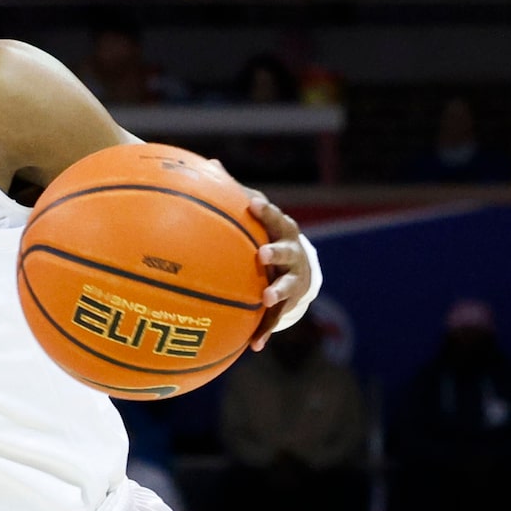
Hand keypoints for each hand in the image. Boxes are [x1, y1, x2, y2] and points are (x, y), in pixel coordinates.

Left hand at [245, 194, 316, 347]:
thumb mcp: (256, 216)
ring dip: (278, 292)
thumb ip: (234, 193)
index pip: (275, 218)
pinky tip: (254, 346)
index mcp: (282, 232)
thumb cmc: (267, 236)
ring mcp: (292, 281)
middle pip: (288, 252)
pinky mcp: (286, 305)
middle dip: (277, 252)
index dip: (266, 211)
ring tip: (267, 298)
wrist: (300, 269)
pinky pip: (274, 320)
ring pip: (287, 287)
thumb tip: (210, 163)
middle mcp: (292, 256)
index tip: (253, 204)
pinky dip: (264, 332)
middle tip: (264, 254)